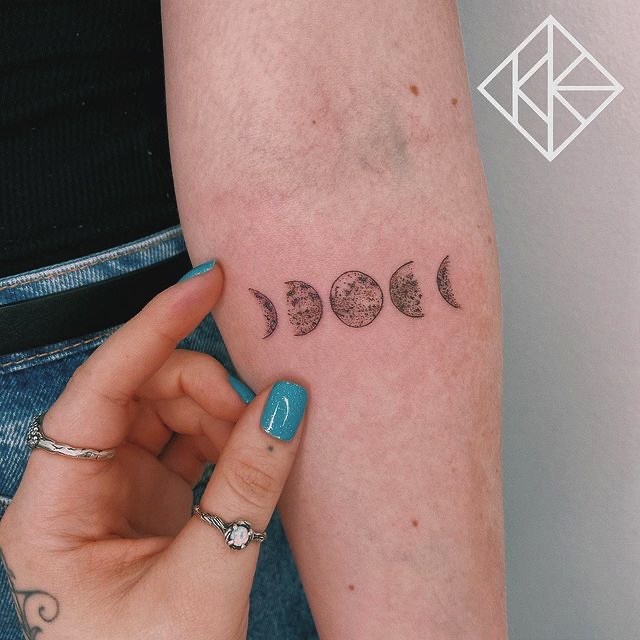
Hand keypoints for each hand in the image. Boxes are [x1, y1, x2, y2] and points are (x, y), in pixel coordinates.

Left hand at [0, 262, 307, 639]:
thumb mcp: (205, 583)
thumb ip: (248, 488)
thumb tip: (288, 403)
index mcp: (50, 511)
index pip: (98, 391)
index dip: (152, 331)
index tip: (203, 287)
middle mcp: (76, 489)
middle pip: (138, 393)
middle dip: (204, 388)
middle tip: (259, 411)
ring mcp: (116, 491)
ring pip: (167, 412)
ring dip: (220, 413)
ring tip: (259, 440)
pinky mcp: (151, 498)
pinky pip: (188, 441)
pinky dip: (225, 437)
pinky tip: (251, 449)